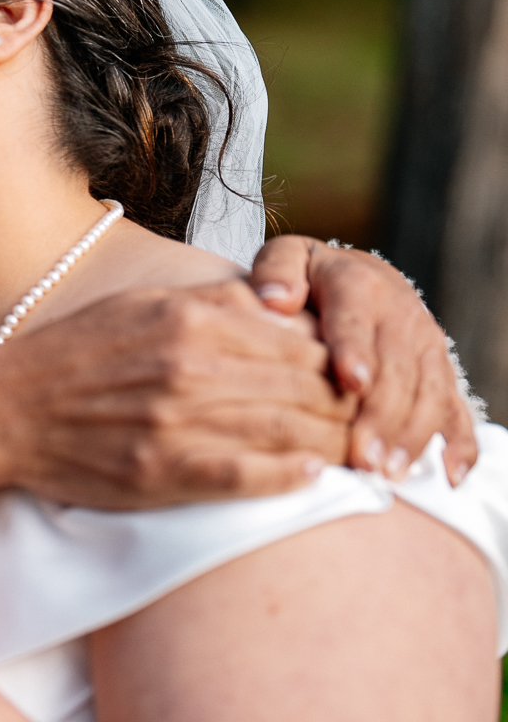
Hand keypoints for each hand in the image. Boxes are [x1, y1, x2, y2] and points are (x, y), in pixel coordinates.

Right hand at [0, 280, 350, 524]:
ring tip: (351, 452)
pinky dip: (289, 477)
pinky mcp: (164, 470)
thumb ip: (210, 304)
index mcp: (187, 319)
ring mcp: (178, 421)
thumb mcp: (139, 305)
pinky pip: (249, 476)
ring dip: (332, 445)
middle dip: (347, 408)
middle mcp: (189, 366)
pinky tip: (309, 475)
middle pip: (308, 388)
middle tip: (366, 423)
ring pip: (290, 432)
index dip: (341, 363)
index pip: (300, 342)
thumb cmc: (74, 355)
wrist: (2, 411)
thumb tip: (280, 307)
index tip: (352, 380)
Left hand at [251, 236, 477, 483]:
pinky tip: (449, 476)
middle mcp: (401, 314)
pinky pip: (456, 409)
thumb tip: (275, 298)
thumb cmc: (307, 274)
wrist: (354, 271)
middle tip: (361, 457)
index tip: (350, 383)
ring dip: (411, 436)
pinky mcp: (440, 371)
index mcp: (358, 284)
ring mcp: (426, 345)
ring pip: (429, 394)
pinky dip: (459, 444)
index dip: (355, 352)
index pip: (355, 322)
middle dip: (381, 416)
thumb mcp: (286, 258)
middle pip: (396, 370)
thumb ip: (276, 273)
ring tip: (387, 473)